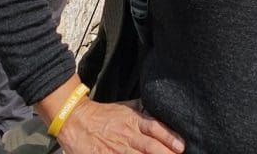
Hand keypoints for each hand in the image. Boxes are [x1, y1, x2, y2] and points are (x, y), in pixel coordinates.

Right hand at [59, 97, 184, 153]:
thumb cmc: (103, 114)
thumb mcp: (124, 106)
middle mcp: (127, 135)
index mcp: (133, 120)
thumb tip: (161, 108)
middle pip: (150, 146)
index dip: (169, 137)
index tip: (181, 146)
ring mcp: (116, 149)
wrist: (75, 120)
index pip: (155, 128)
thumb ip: (142, 110)